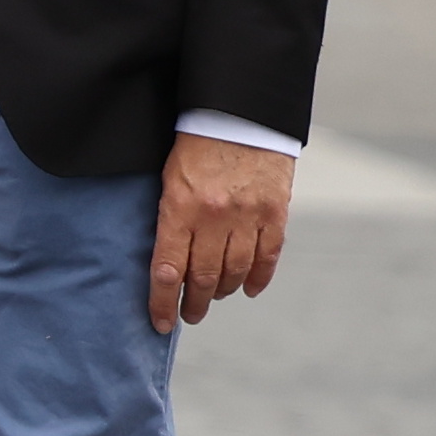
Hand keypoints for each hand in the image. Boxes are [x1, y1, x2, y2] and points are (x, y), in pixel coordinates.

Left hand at [149, 132, 291, 330]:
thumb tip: (165, 260)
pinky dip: (258, 277)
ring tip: (213, 299)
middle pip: (203, 277)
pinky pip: (268, 256)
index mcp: (180, 207)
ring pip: (235, 271)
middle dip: (193, 303)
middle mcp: (214, 217)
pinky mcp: (276, 212)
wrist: (240, 113)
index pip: (167, 269)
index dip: (162, 301)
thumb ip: (168, 216)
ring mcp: (248, 217)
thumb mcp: (168, 177)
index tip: (160, 322)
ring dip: (222, 291)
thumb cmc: (195, 143)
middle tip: (189, 315)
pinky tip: (247, 288)